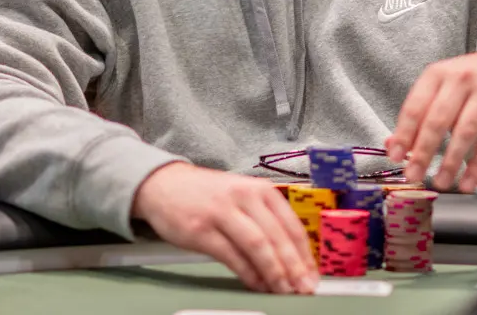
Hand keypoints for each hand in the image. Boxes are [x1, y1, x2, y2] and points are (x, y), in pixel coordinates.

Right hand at [132, 163, 318, 294]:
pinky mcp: (201, 230)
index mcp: (260, 189)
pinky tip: (257, 285)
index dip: (305, 255)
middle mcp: (244, 196)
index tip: (313, 276)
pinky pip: (232, 256)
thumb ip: (266, 219)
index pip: (292, 225)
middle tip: (303, 290)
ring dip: (274, 273)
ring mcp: (222, 212)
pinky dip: (248, 274)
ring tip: (283, 291)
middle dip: (294, 268)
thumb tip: (292, 257)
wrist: (164, 184)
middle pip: (277, 237)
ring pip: (257, 246)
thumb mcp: (243, 195)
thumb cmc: (208, 194)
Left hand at [386, 47, 476, 191]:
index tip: (395, 156)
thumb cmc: (475, 79)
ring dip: (450, 162)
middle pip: (437, 120)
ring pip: (464, 132)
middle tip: (413, 175)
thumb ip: (419, 112)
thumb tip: (393, 144)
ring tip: (440, 182)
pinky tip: (467, 181)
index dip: (403, 134)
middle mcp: (462, 80)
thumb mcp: (444, 85)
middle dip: (423, 152)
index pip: (415, 106)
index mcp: (438, 73)